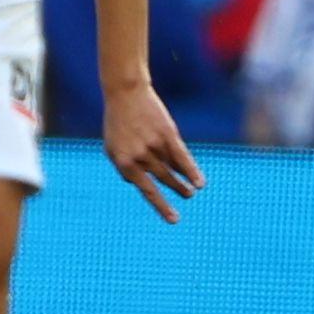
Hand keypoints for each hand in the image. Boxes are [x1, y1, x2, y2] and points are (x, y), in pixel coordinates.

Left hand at [103, 78, 203, 222]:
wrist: (125, 94)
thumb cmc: (118, 123)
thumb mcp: (112, 148)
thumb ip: (123, 169)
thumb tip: (138, 185)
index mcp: (124, 163)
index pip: (146, 190)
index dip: (162, 206)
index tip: (175, 219)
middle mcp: (140, 157)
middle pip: (163, 180)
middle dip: (176, 191)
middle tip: (186, 199)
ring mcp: (154, 146)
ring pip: (172, 169)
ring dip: (183, 183)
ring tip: (191, 192)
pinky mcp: (168, 134)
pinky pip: (183, 157)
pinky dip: (192, 171)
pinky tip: (201, 183)